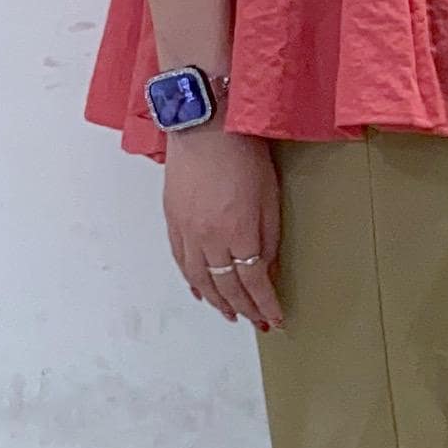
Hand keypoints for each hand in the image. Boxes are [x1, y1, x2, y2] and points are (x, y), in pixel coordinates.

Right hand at [163, 120, 283, 332]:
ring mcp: (187, 232)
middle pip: (226, 286)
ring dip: (217, 302)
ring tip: (231, 314)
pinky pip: (181, 262)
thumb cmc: (242, 152)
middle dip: (244, 308)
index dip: (264, 304)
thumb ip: (268, 237)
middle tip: (257, 322)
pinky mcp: (173, 221)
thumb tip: (266, 270)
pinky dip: (192, 281)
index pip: (253, 282)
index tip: (275, 318)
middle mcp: (209, 240)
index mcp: (238, 233)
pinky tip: (200, 290)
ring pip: (201, 280)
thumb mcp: (269, 194)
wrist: (204, 125)